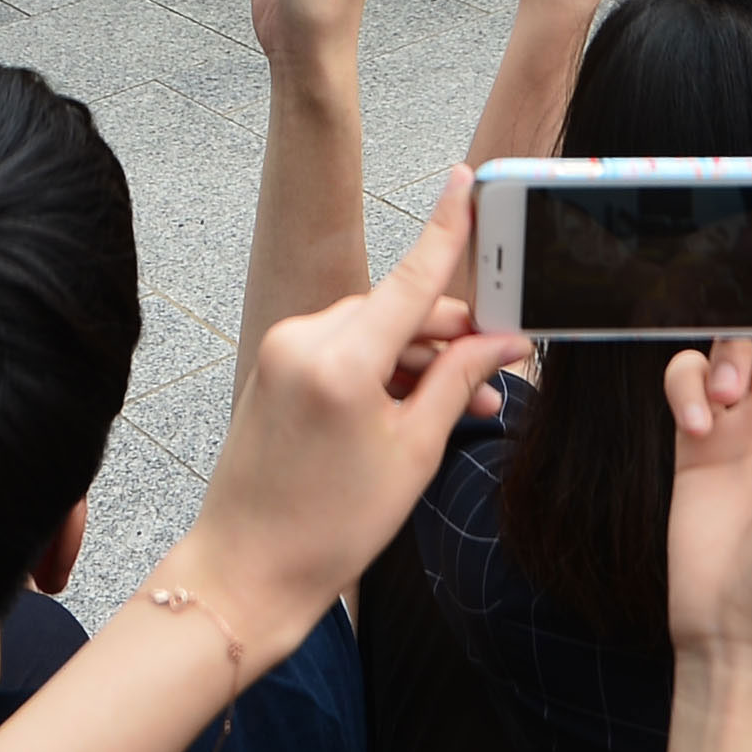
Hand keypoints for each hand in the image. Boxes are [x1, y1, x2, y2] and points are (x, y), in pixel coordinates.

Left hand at [160, 171, 527, 663]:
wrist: (246, 571)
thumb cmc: (329, 527)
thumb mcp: (414, 453)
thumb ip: (459, 382)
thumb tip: (502, 341)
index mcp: (340, 358)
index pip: (412, 276)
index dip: (448, 229)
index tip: (468, 179)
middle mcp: (305, 339)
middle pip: (399, 308)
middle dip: (452, 332)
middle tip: (505, 361)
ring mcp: (284, 350)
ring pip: (375, 330)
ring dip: (422, 356)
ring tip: (475, 400)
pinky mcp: (275, 367)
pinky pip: (346, 349)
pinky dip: (385, 369)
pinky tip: (422, 404)